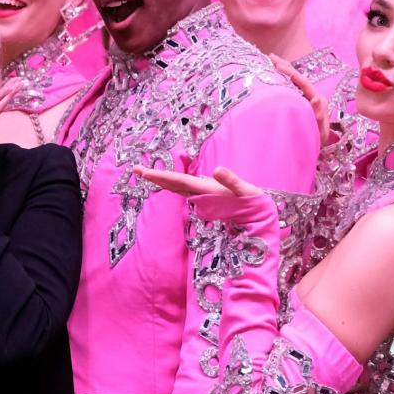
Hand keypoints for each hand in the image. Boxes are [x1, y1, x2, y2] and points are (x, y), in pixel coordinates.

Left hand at [134, 164, 260, 197]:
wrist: (258, 224)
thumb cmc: (254, 206)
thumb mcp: (246, 191)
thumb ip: (232, 181)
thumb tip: (216, 169)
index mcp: (206, 190)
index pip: (179, 182)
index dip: (162, 176)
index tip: (144, 172)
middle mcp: (200, 195)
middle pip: (173, 184)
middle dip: (154, 177)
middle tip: (135, 169)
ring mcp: (202, 198)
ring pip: (178, 187)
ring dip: (162, 180)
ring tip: (146, 172)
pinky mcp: (207, 198)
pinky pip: (186, 189)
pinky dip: (174, 183)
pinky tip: (167, 180)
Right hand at [269, 53, 329, 145]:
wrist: (315, 149)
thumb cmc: (317, 142)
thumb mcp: (319, 132)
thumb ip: (319, 116)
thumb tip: (316, 98)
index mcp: (317, 100)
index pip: (303, 82)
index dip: (290, 73)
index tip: (277, 65)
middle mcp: (311, 96)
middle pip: (297, 78)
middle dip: (284, 67)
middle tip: (270, 57)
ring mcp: (304, 99)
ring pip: (292, 81)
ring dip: (282, 71)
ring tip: (269, 61)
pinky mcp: (298, 103)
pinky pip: (289, 88)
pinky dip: (280, 80)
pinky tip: (271, 75)